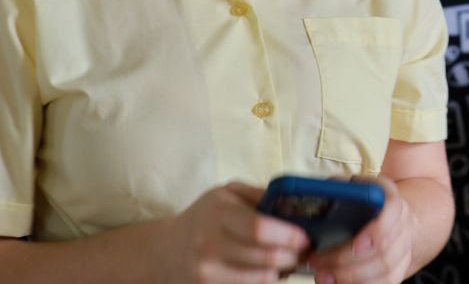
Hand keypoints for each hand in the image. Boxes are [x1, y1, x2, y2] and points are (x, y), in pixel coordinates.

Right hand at [158, 182, 310, 283]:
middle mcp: (210, 244)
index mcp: (218, 212)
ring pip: (261, 280)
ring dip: (282, 271)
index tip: (305, 237)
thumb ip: (259, 195)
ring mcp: (208, 273)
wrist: (163, 251)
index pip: (258, 228)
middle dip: (292, 256)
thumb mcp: (225, 194)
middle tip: (302, 250)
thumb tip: (294, 203)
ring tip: (287, 260)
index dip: (287, 235)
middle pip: (264, 258)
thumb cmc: (203, 217)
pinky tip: (267, 271)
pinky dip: (265, 281)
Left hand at [307, 176, 415, 283]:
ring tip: (323, 276)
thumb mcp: (351, 186)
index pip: (392, 211)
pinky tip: (339, 283)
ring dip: (352, 278)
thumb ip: (337, 189)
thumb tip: (317, 199)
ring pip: (385, 271)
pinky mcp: (399, 268)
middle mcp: (402, 224)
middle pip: (384, 250)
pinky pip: (386, 283)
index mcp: (390, 199)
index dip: (376, 231)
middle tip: (319, 263)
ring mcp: (404, 248)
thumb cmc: (365, 201)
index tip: (355, 246)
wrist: (390, 215)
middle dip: (348, 261)